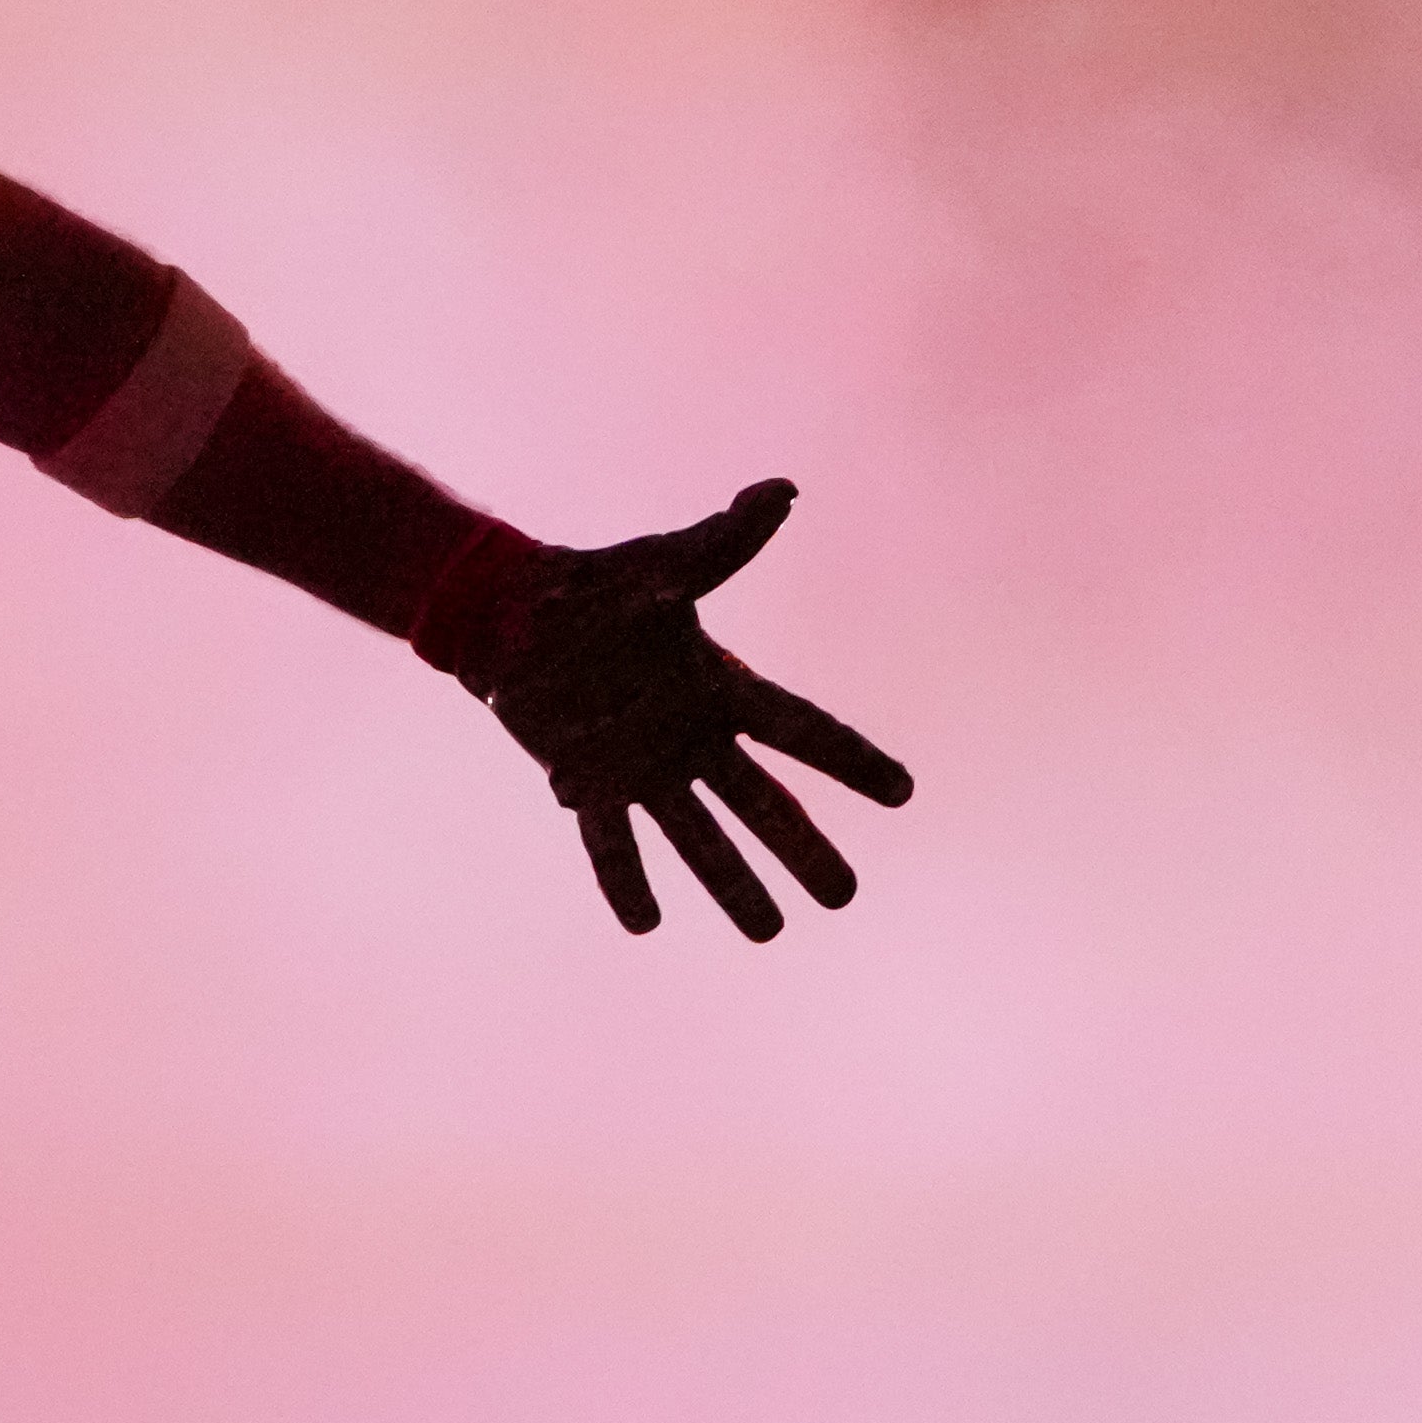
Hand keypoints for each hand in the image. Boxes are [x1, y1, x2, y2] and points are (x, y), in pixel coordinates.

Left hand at [446, 481, 913, 939]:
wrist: (518, 611)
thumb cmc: (603, 584)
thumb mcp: (666, 563)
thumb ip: (725, 541)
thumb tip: (778, 490)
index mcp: (720, 687)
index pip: (800, 729)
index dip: (851, 761)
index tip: (903, 793)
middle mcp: (691, 738)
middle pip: (761, 804)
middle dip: (804, 850)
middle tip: (844, 897)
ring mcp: (641, 767)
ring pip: (697, 837)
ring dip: (731, 884)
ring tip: (769, 933)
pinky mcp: (585, 783)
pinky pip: (609, 841)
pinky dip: (624, 880)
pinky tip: (645, 924)